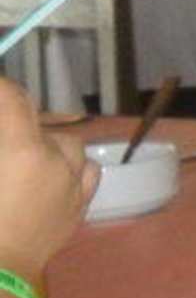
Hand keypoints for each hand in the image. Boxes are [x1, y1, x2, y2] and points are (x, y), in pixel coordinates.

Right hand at [0, 80, 97, 278]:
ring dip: (45, 142)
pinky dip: (70, 166)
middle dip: (14, 120)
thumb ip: (1, 143)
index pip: (14, 98)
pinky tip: (51, 172)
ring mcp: (73, 187)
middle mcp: (57, 162)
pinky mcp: (78, 209)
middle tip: (1, 130)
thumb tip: (8, 143)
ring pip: (68, 145)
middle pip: (39, 122)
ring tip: (20, 152)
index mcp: (24, 150)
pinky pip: (85, 173)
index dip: (0, 88)